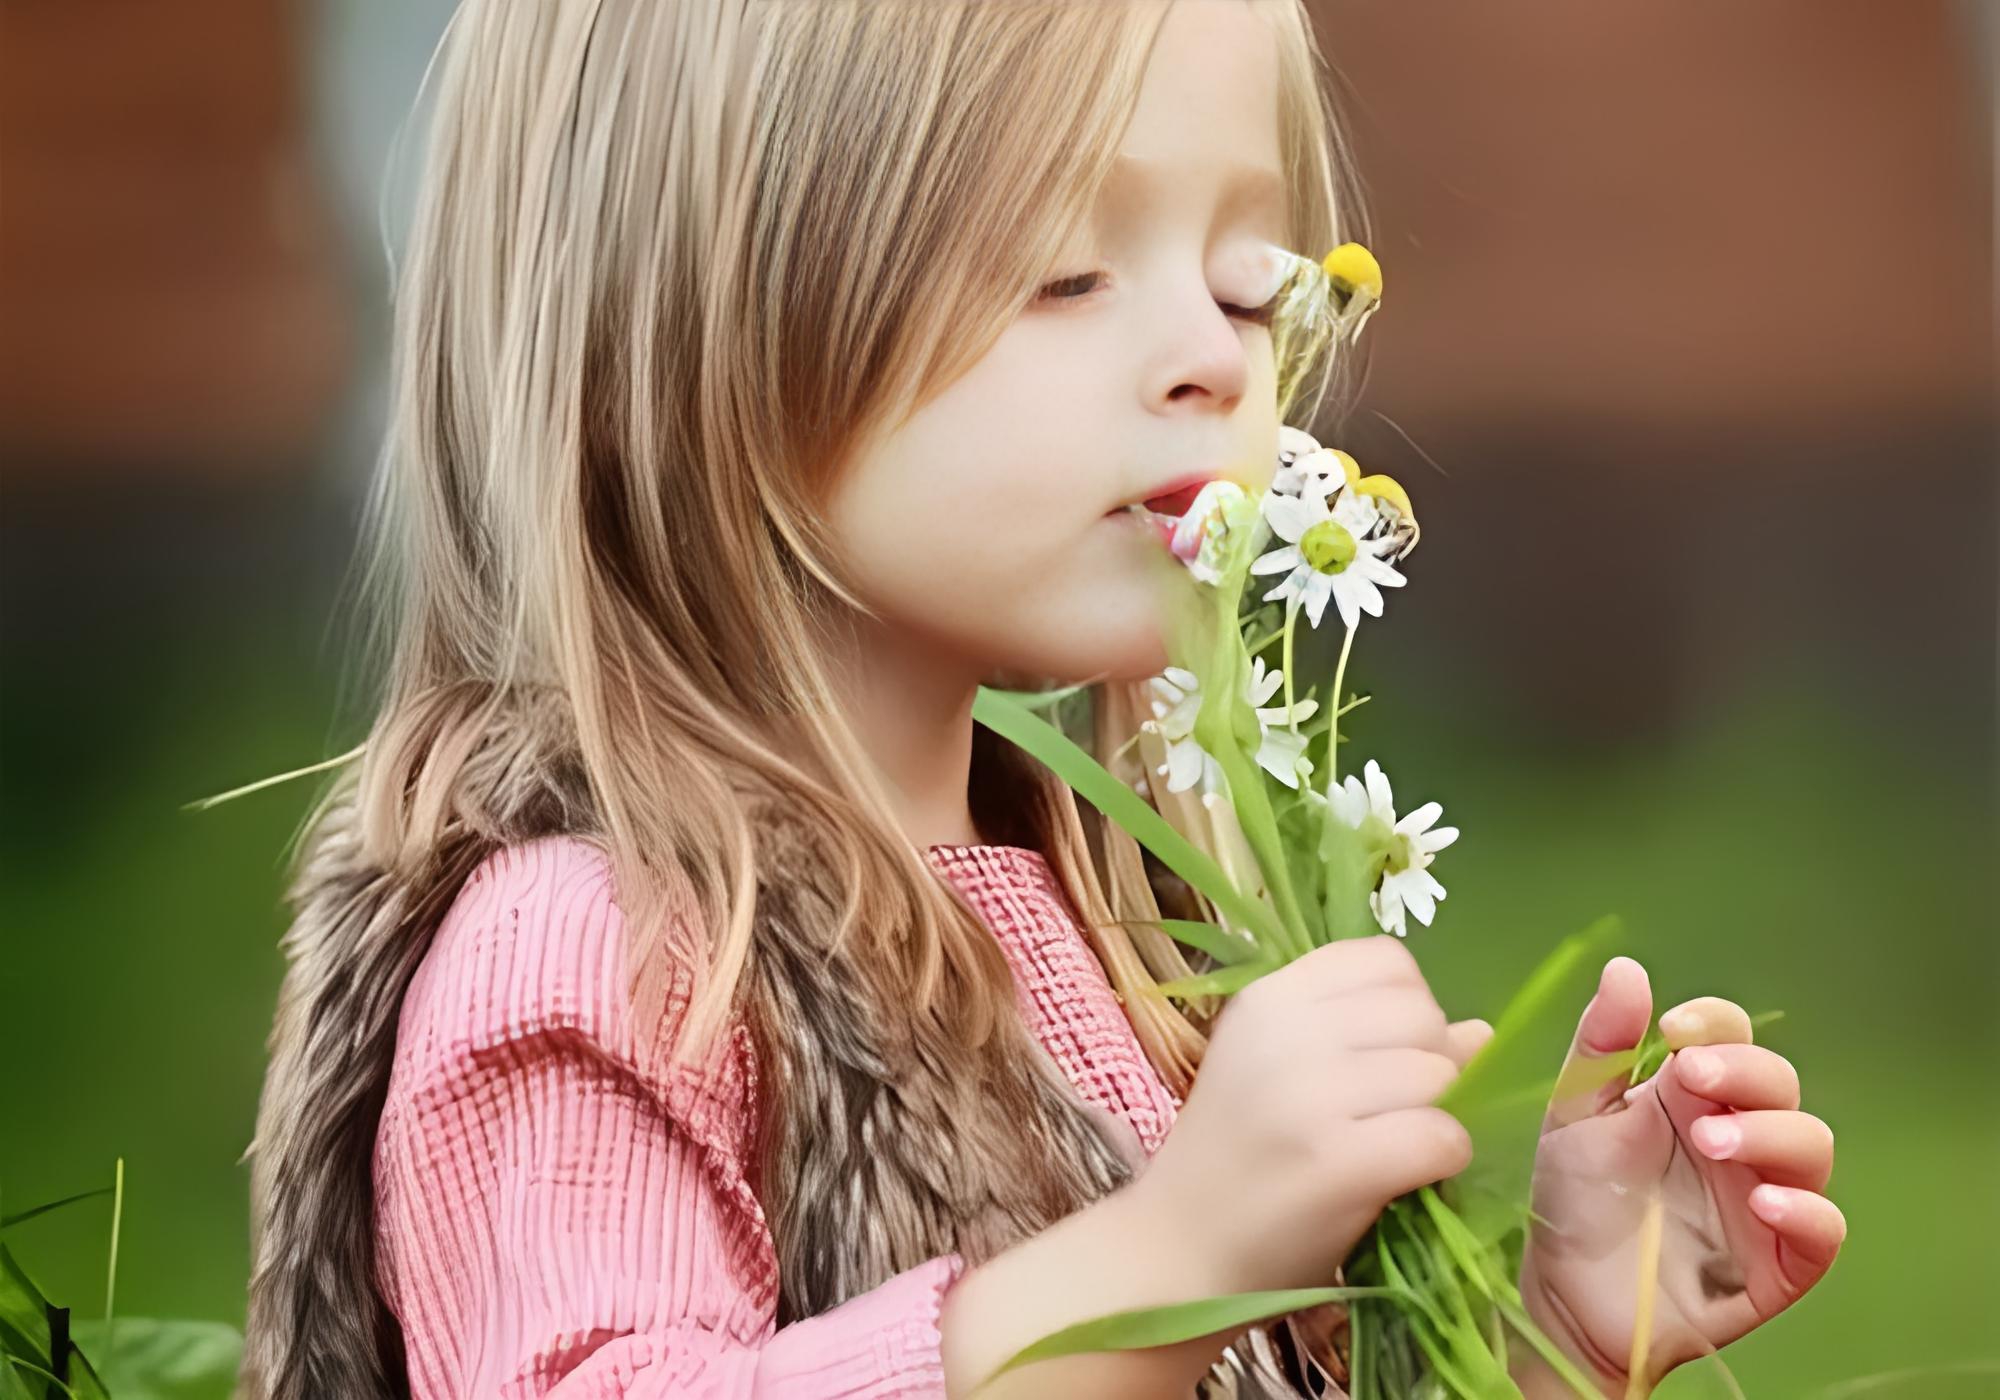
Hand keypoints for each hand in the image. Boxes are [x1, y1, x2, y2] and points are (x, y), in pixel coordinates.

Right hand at [1136, 935, 1492, 1296]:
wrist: (1178, 1248)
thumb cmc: (1238, 1156)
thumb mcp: (1281, 1070)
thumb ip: (1369, 1036)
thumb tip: (1481, 1033)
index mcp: (1269, 998)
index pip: (1386, 960)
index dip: (1406, 1006)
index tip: (1382, 1054)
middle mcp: (1285, 1033)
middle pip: (1421, 1015)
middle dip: (1430, 1062)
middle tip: (1391, 1111)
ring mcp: (1309, 1097)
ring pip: (1440, 1075)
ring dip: (1436, 1115)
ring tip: (1391, 1146)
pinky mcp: (1338, 1163)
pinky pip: (1441, 1137)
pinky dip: (1444, 1159)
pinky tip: (1406, 1177)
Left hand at [1518, 958, 1844, 1394]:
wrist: (1567, 1295)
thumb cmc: (1575, 1198)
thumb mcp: (1575, 1114)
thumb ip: (1600, 1046)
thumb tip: (1626, 968)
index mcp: (1690, 1092)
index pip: (1730, 1035)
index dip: (1715, 1023)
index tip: (1675, 1029)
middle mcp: (1738, 1134)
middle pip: (1777, 1082)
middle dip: (1743, 1073)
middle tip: (1692, 1080)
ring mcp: (1765, 1195)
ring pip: (1809, 1145)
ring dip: (1770, 1132)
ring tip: (1712, 1143)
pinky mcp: (1782, 1260)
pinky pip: (1823, 1229)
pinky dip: (1805, 1210)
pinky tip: (1763, 1202)